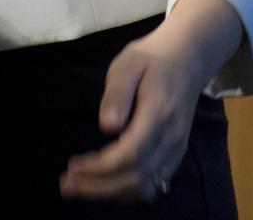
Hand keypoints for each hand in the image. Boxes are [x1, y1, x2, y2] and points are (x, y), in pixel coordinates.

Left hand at [58, 0, 242, 202]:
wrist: (186, 58)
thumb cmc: (151, 59)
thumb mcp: (129, 63)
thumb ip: (117, 93)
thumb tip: (106, 126)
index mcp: (158, 115)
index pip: (131, 154)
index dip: (101, 167)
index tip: (73, 166)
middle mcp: (171, 139)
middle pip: (136, 178)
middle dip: (99, 187)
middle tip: (66, 184)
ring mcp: (176, 150)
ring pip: (145, 188)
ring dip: (111, 194)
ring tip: (78, 188)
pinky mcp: (174, 155)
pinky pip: (153, 184)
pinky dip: (126, 192)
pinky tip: (104, 186)